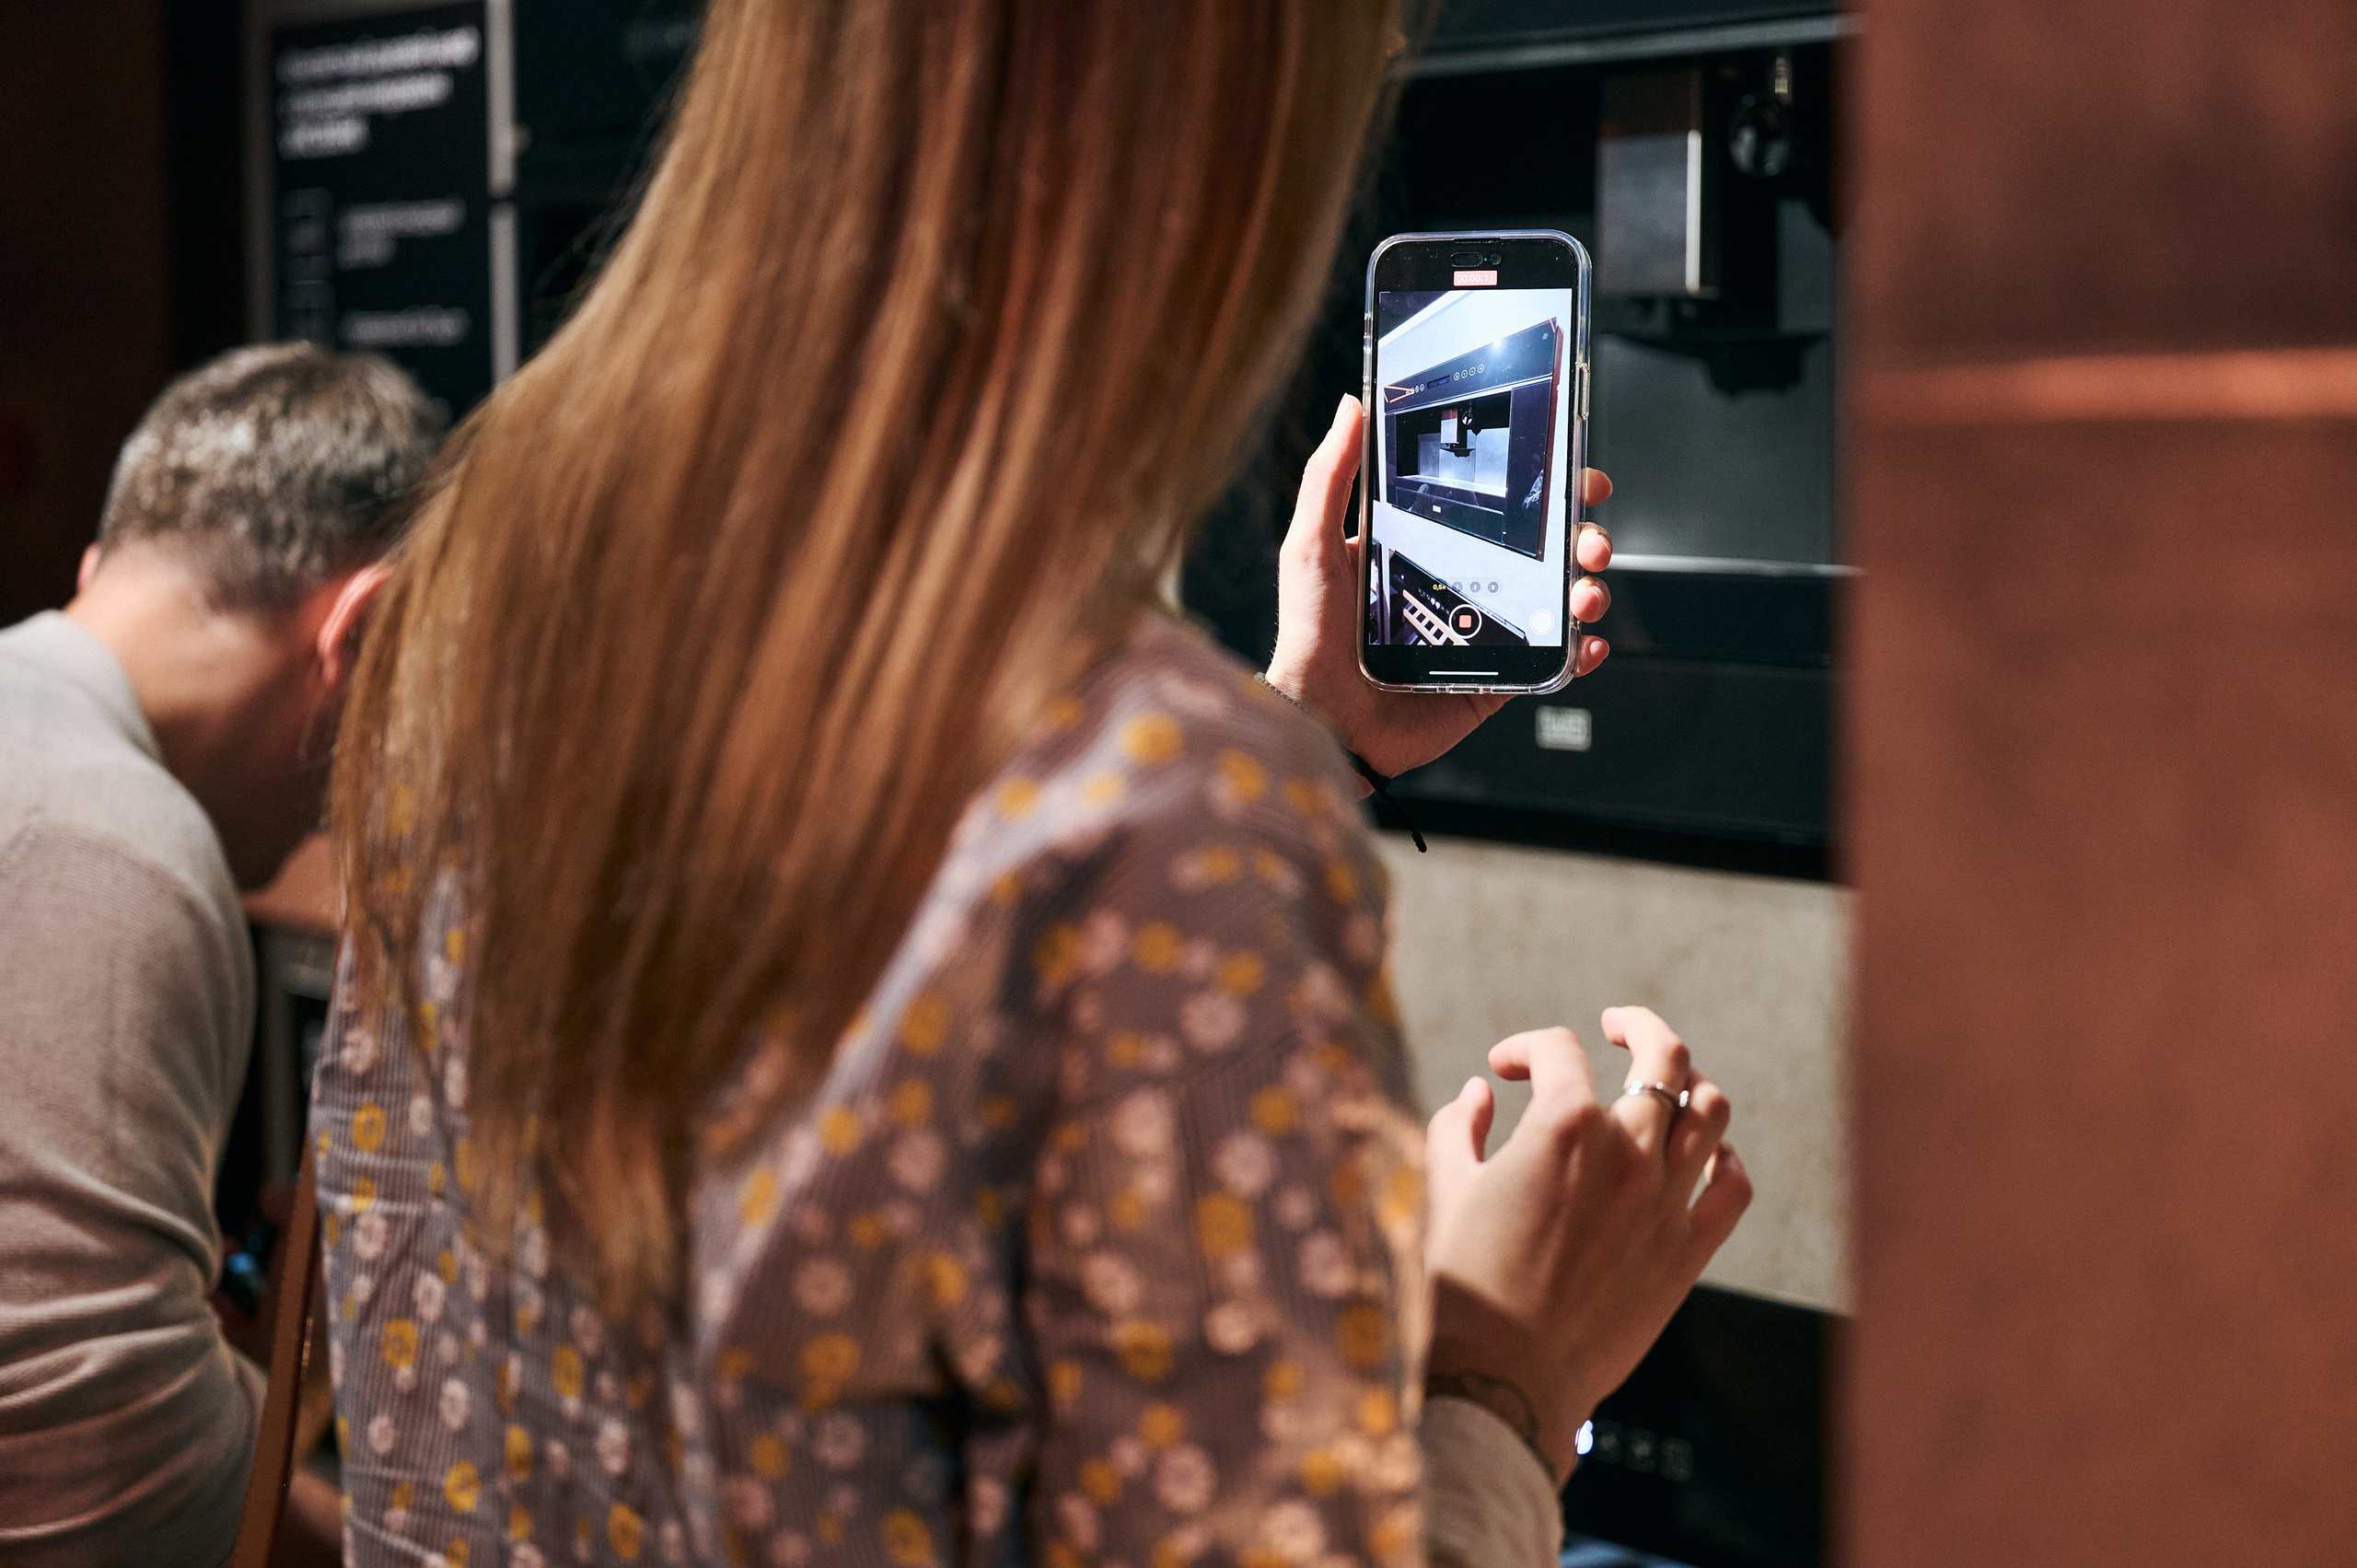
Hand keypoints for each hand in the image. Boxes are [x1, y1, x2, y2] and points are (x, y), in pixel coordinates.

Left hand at [1265, 394, 1614, 780]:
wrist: (1321, 722)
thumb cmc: (1308, 638)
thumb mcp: (1312, 544)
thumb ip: (1331, 476)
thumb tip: (1351, 407)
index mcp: (1425, 545)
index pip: (1495, 504)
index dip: (1540, 484)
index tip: (1569, 466)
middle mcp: (1460, 584)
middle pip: (1542, 548)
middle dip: (1581, 535)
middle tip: (1589, 537)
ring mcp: (1482, 632)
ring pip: (1556, 599)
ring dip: (1587, 588)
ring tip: (1586, 592)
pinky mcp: (1494, 680)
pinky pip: (1552, 661)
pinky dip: (1583, 651)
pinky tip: (1589, 641)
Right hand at [1422, 1007, 1751, 1482]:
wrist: (1508, 1376)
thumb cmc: (1466, 1282)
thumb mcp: (1448, 1190)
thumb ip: (1459, 1127)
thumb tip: (1480, 1092)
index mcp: (1563, 1125)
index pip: (1557, 1050)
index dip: (1524, 1049)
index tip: (1503, 1070)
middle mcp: (1627, 1151)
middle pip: (1662, 1054)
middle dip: (1636, 1027)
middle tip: (1614, 1026)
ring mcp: (1666, 1200)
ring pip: (1711, 1108)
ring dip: (1688, 1082)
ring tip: (1664, 1085)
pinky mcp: (1688, 1251)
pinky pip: (1734, 1185)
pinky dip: (1724, 1158)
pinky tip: (1701, 1156)